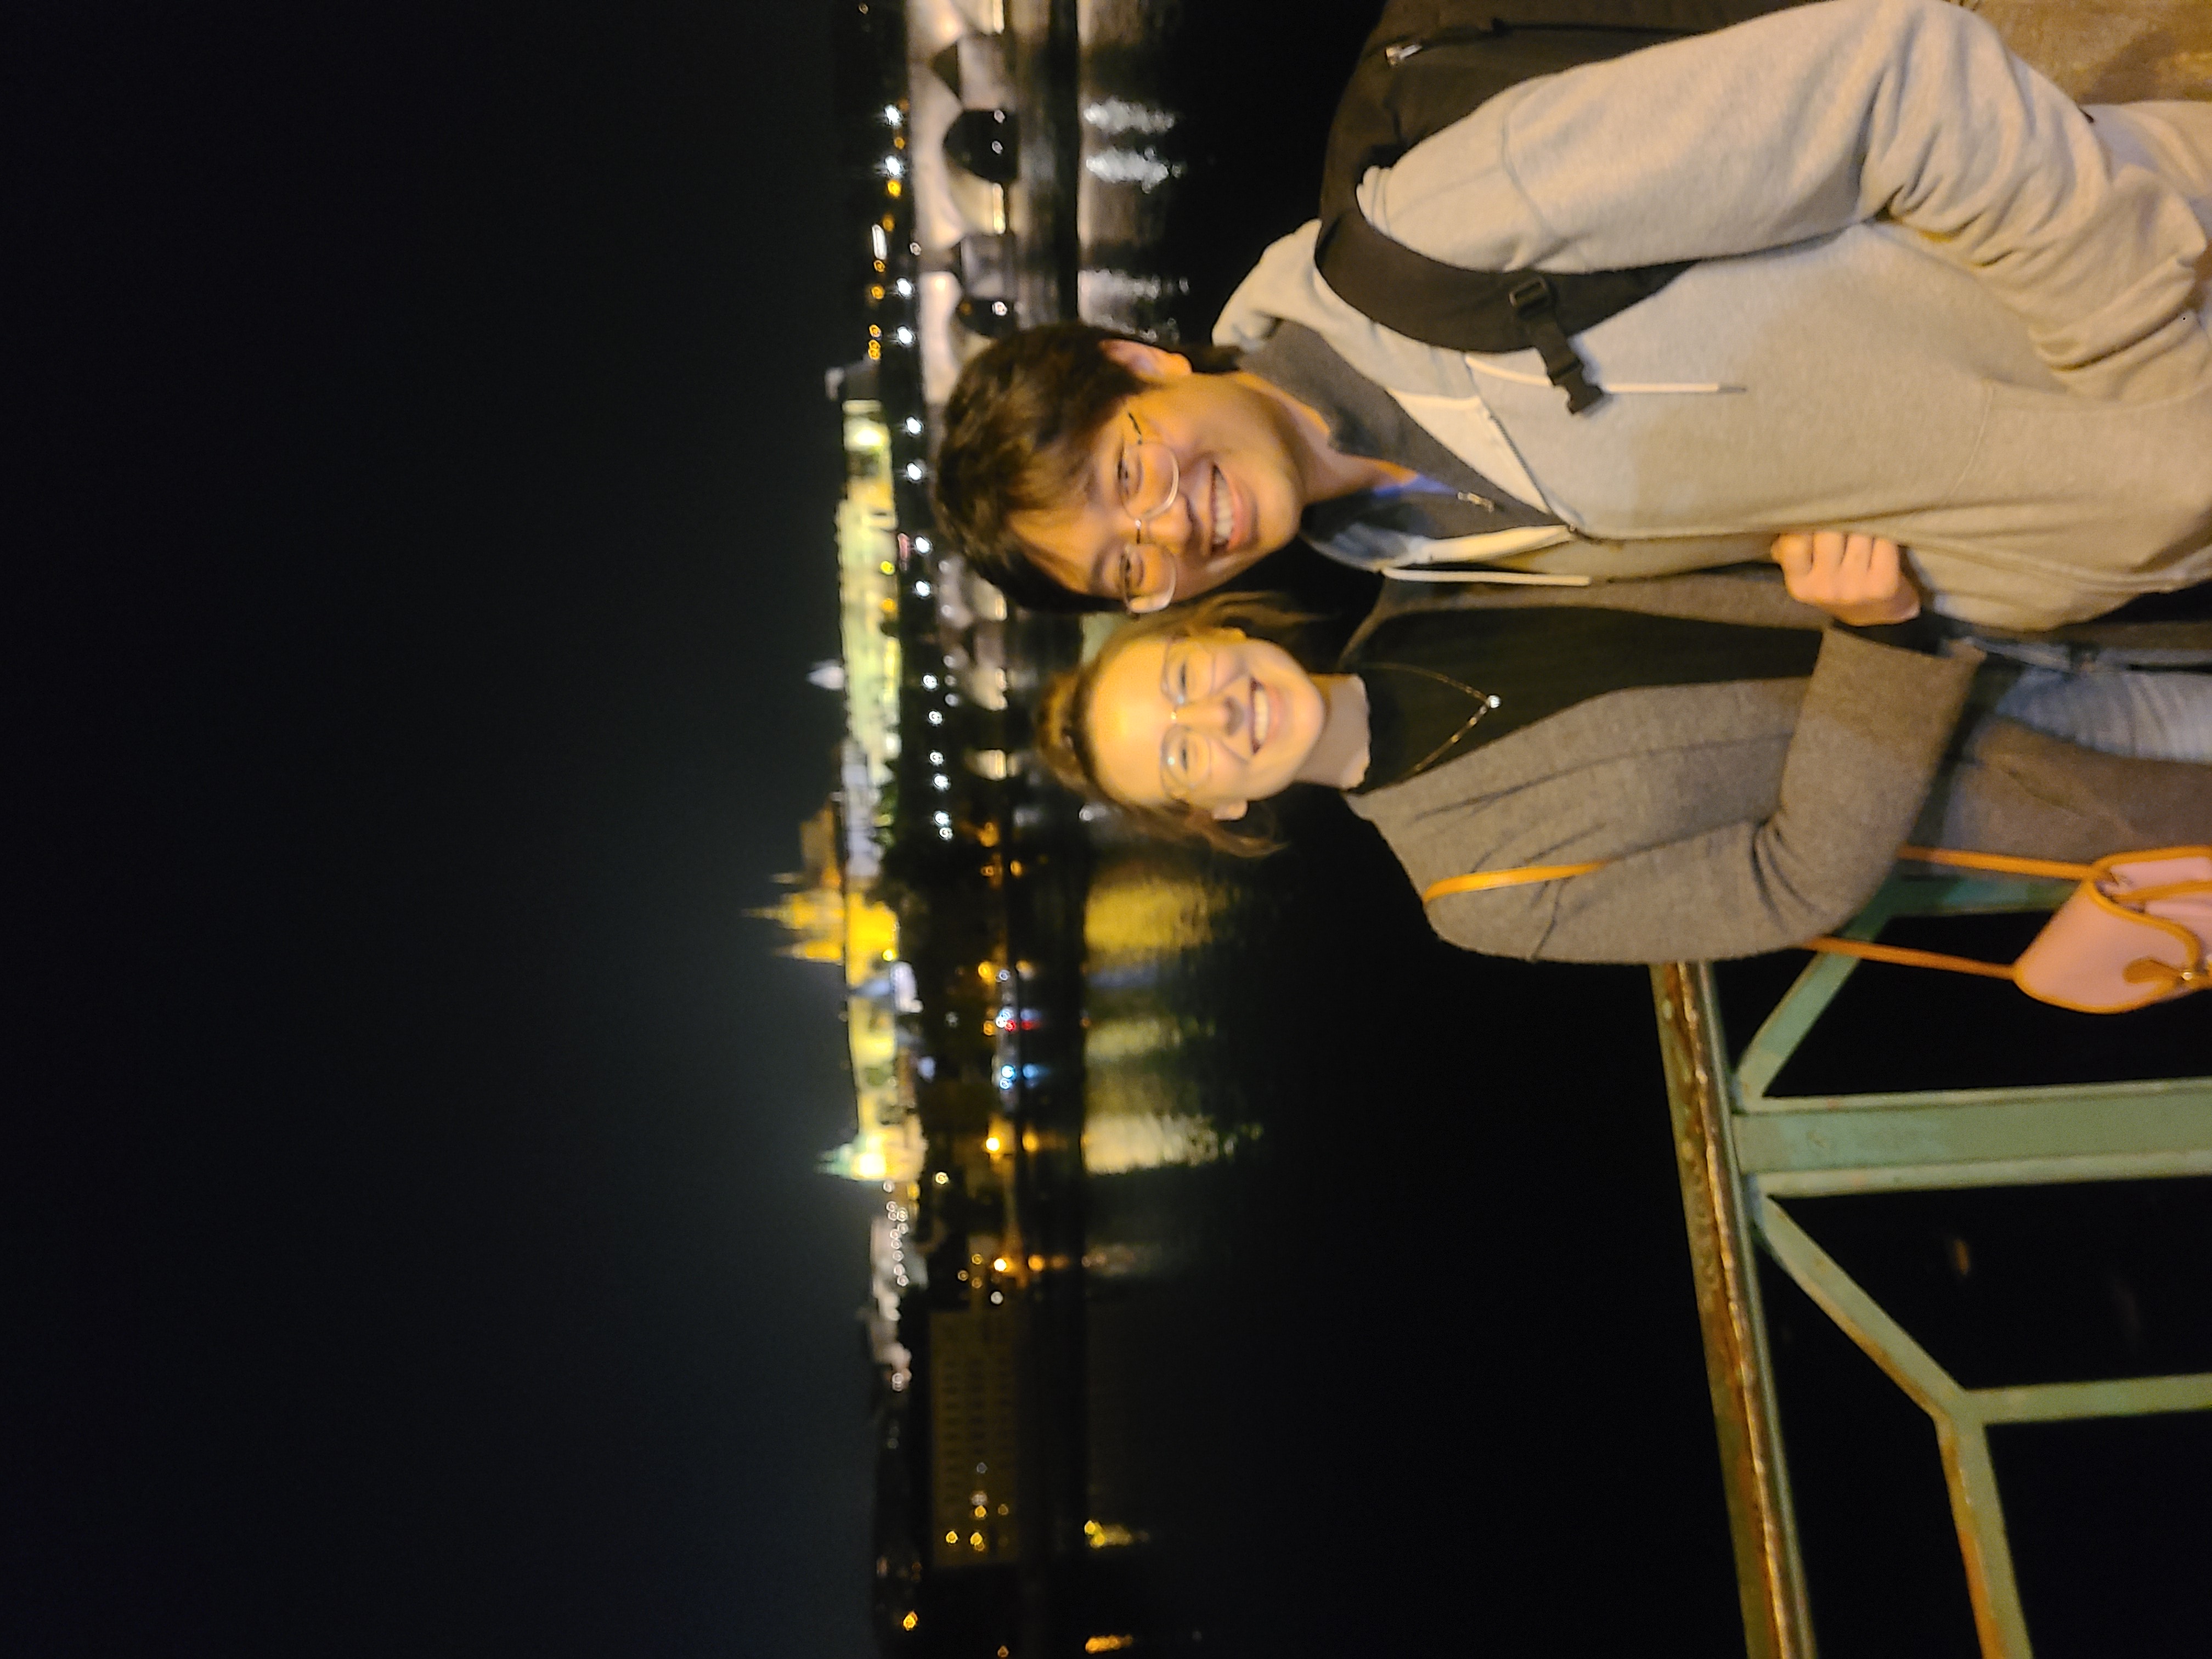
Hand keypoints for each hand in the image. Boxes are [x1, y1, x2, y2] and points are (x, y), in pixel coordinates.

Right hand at [1771, 531, 1921, 625]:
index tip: (1816, 518)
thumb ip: (1790, 548)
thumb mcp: (1804, 571)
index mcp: (1799, 585)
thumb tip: (1787, 523)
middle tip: (1844, 516)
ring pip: (1859, 532)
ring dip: (1864, 522)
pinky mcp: (1883, 585)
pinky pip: (1884, 541)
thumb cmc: (1833, 580)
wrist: (1873, 611)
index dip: (1806, 524)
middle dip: (1839, 518)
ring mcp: (1854, 588)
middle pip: (1830, 532)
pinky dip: (1885, 532)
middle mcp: (1825, 589)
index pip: (1794, 543)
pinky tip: (1882, 534)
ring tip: (1864, 524)